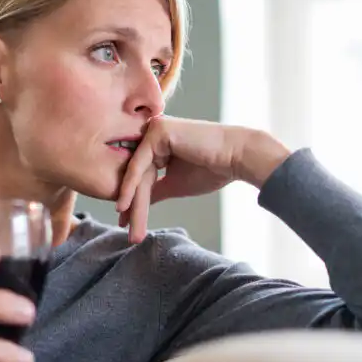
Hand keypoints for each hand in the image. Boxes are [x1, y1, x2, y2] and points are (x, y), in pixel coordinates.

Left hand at [116, 117, 291, 242]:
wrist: (237, 157)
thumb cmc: (212, 169)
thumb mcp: (175, 184)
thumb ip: (154, 191)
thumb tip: (132, 207)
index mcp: (158, 142)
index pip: (141, 175)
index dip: (133, 200)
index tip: (125, 223)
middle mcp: (153, 132)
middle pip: (137, 175)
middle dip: (132, 206)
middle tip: (127, 232)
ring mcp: (153, 129)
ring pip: (136, 173)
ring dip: (132, 202)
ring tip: (128, 226)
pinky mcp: (157, 131)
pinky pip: (139, 164)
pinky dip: (131, 186)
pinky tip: (125, 205)